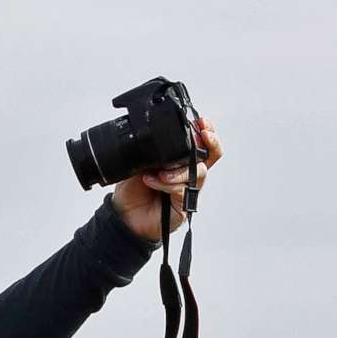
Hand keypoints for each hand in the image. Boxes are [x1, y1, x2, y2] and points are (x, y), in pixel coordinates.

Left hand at [109, 114, 222, 243]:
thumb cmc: (133, 190)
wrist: (123, 216)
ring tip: (160, 171)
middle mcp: (189, 173)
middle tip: (202, 135)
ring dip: (180, 169)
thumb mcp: (139, 163)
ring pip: (199, 172)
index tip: (203, 121)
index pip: (201, 142)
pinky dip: (167, 184)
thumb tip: (159, 138)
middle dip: (210, 142)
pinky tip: (152, 181)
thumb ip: (152, 151)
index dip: (207, 131)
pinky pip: (182, 189)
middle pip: (212, 154)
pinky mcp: (184, 205)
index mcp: (180, 160)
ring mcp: (188, 188)